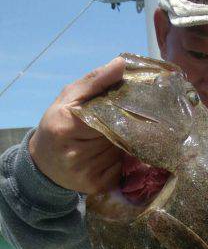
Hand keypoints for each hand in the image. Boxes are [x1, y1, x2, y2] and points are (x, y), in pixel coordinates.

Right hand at [28, 57, 125, 193]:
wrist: (44, 162)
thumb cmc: (58, 124)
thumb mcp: (69, 97)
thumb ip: (95, 80)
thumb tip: (121, 63)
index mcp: (66, 127)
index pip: (106, 115)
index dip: (117, 110)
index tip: (122, 105)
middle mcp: (76, 154)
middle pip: (116, 134)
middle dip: (118, 126)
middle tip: (110, 123)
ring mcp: (87, 172)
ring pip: (120, 151)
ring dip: (118, 143)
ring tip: (103, 140)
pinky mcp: (97, 185)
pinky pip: (120, 167)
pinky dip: (118, 159)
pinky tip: (104, 155)